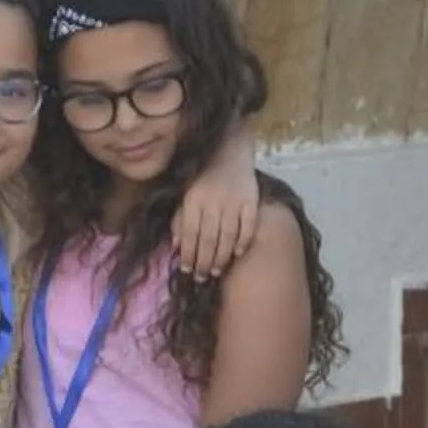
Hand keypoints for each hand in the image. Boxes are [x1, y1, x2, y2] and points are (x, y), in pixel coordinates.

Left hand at [171, 150, 260, 279]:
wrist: (230, 151)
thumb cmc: (204, 178)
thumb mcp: (186, 194)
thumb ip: (180, 218)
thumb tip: (176, 245)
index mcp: (193, 199)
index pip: (189, 232)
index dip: (187, 254)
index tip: (186, 269)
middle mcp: (212, 201)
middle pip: (208, 238)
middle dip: (203, 261)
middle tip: (202, 277)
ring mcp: (234, 201)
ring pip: (227, 236)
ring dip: (221, 257)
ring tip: (217, 270)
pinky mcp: (251, 201)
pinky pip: (248, 226)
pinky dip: (243, 241)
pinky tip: (238, 253)